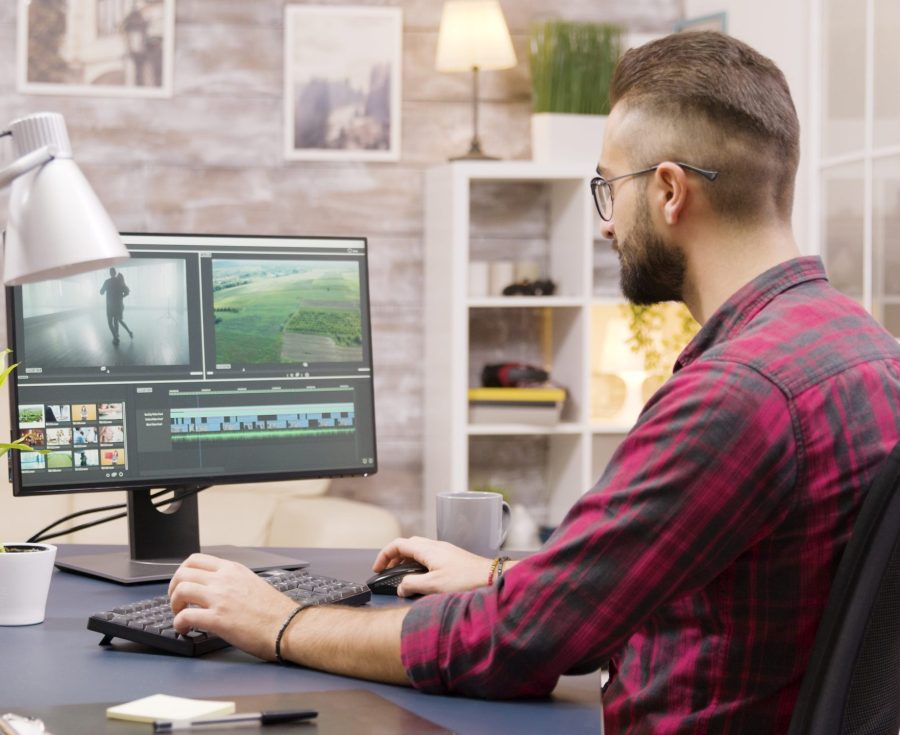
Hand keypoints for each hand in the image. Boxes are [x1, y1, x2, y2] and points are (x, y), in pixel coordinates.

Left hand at [167, 553, 296, 659]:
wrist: (286, 626)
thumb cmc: (274, 610)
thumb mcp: (252, 583)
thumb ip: (232, 582)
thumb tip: (216, 590)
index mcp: (232, 569)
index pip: (195, 559)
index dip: (182, 572)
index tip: (182, 585)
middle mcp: (224, 579)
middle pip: (183, 573)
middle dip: (173, 588)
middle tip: (176, 602)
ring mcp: (220, 597)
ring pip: (181, 590)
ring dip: (174, 605)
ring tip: (179, 615)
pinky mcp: (217, 618)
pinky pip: (185, 616)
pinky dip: (178, 624)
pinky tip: (184, 629)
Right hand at [372, 536, 493, 596]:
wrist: (491, 577)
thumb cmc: (465, 580)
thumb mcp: (433, 585)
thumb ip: (412, 585)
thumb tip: (400, 587)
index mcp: (427, 549)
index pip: (398, 544)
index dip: (384, 555)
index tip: (377, 569)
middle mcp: (435, 546)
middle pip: (408, 545)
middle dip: (394, 557)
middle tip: (388, 572)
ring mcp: (444, 551)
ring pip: (419, 550)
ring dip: (407, 561)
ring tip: (403, 577)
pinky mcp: (452, 558)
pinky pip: (429, 556)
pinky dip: (419, 564)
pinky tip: (422, 578)